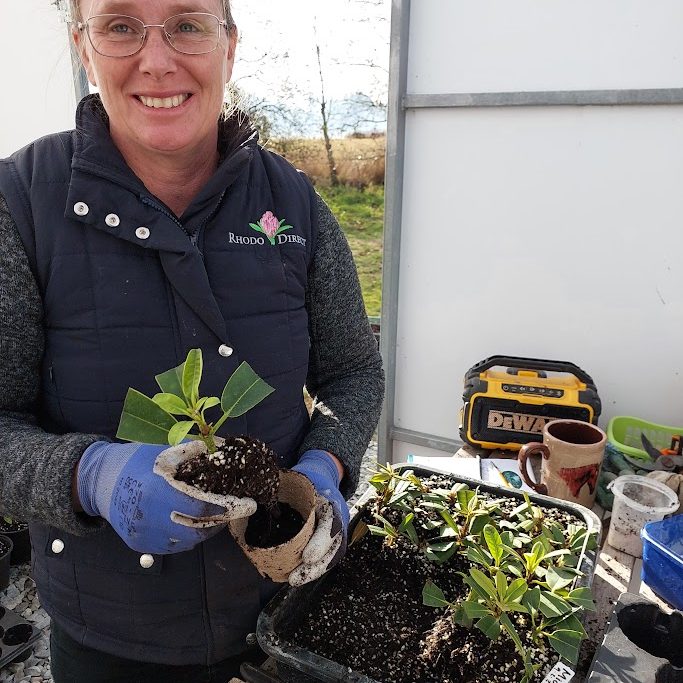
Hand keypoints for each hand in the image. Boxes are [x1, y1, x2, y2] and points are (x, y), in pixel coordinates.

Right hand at [76, 441, 255, 553]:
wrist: (101, 481)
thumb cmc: (137, 460)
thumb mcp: (164, 449)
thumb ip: (194, 452)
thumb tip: (226, 450)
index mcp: (157, 490)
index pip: (200, 505)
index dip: (225, 505)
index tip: (246, 502)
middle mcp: (150, 516)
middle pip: (197, 528)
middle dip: (219, 520)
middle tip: (235, 510)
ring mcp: (145, 534)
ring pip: (187, 540)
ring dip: (206, 529)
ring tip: (216, 514)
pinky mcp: (141, 545)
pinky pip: (173, 545)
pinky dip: (188, 535)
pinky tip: (194, 521)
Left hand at [289, 450, 348, 585]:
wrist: (321, 477)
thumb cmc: (305, 479)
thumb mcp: (298, 476)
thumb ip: (280, 483)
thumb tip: (254, 490)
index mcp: (330, 501)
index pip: (331, 522)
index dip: (321, 541)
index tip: (307, 556)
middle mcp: (337, 518)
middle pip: (334, 546)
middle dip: (317, 566)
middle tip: (295, 578)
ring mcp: (336, 530)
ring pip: (331, 555)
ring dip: (314, 571)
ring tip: (294, 580)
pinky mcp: (329, 540)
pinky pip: (325, 556)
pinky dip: (313, 568)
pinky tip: (296, 576)